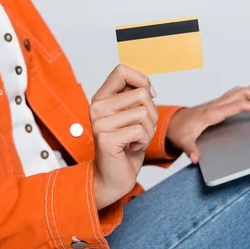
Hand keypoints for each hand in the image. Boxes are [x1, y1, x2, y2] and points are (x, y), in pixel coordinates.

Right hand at [90, 64, 158, 209]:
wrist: (113, 177)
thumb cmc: (125, 146)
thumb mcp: (131, 116)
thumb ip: (134, 97)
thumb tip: (148, 88)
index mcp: (101, 98)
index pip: (122, 70)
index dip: (142, 81)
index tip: (148, 97)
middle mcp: (97, 107)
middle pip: (142, 94)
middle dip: (152, 113)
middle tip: (141, 129)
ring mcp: (100, 123)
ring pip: (144, 113)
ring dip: (149, 130)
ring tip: (136, 140)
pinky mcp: (106, 138)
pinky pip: (140, 130)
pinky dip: (144, 141)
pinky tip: (132, 148)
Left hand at [166, 82, 249, 163]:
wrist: (170, 123)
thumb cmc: (178, 131)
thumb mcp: (183, 142)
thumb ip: (190, 150)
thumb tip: (195, 159)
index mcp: (212, 113)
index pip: (239, 105)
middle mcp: (216, 104)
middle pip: (243, 94)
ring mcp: (217, 103)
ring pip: (240, 91)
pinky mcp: (217, 104)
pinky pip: (234, 93)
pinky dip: (247, 89)